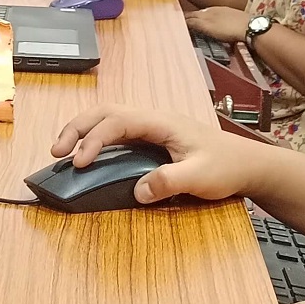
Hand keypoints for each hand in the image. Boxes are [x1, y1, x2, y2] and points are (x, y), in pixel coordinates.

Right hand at [50, 105, 268, 203]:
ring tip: (64, 151)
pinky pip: (118, 131)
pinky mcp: (153, 139)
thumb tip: (137, 191)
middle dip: (77, 128)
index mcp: (161, 122)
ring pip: (109, 118)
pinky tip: (90, 155)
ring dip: (84, 131)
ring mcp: (153, 127)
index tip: (80, 163)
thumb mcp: (201, 177)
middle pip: (105, 112)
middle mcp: (153, 119)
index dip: (94, 139)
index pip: (117, 122)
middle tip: (56, 152)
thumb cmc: (227, 167)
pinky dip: (97, 139)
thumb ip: (170, 182)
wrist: (248, 164)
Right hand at [185, 6, 250, 43]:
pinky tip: (213, 22)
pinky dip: (210, 18)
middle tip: (182, 19)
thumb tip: (182, 20)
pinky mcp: (232, 16)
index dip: (183, 17)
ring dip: (200, 17)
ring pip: (207, 13)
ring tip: (195, 21)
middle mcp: (213, 10)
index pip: (190, 15)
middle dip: (189, 16)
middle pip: (198, 13)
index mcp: (206, 12)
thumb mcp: (208, 28)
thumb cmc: (228, 29)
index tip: (176, 19)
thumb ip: (195, 24)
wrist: (249, 27)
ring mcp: (224, 11)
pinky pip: (216, 15)